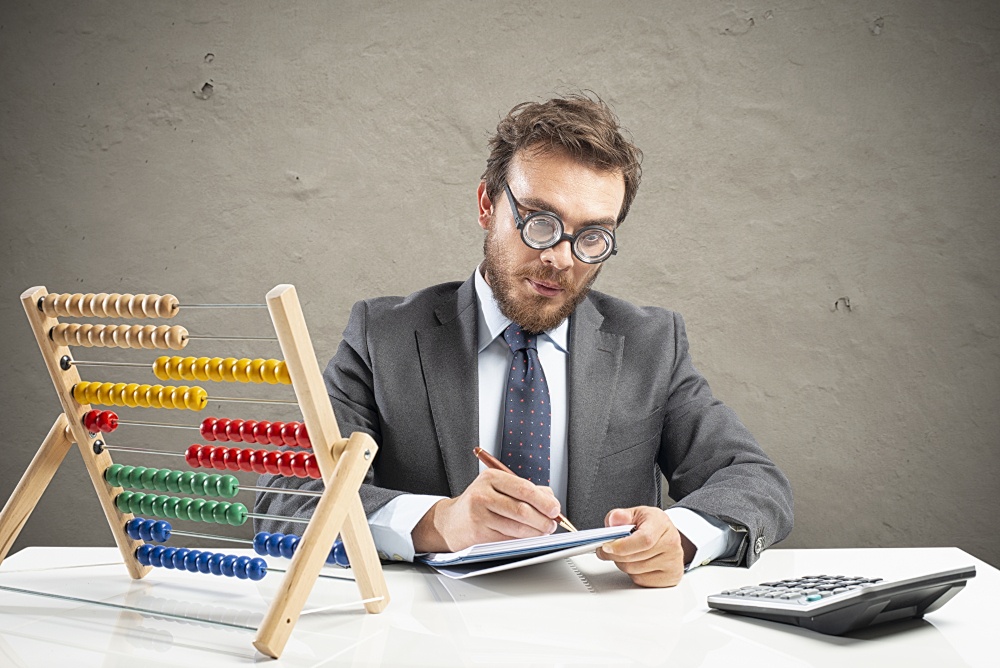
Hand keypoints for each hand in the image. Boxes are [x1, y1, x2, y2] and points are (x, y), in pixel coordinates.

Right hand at [412, 469, 561, 552]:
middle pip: (522, 509)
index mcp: (491, 478)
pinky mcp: (478, 534)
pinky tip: (527, 537)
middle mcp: (483, 494)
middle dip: (542, 519)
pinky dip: (522, 540)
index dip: (543, 501)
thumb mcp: (498, 488)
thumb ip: (526, 490)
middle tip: (551, 524)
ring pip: (516, 527)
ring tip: (543, 531)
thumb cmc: (480, 503)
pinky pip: (508, 539)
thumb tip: (551, 499)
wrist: (451, 521)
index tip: (555, 509)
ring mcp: (479, 515)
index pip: (524, 488)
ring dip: (535, 532)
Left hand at [596, 506, 694, 587]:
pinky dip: (633, 573)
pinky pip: (641, 580)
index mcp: (661, 524)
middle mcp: (671, 543)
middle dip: (614, 555)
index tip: (606, 546)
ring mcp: (673, 562)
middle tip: (606, 549)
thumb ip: (620, 516)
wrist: (667, 535)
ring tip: (625, 553)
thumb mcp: (635, 513)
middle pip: (634, 558)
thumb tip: (613, 522)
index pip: (643, 539)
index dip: (622, 546)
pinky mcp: (670, 577)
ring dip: (622, 563)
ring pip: (634, 571)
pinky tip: (636, 562)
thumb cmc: (650, 524)